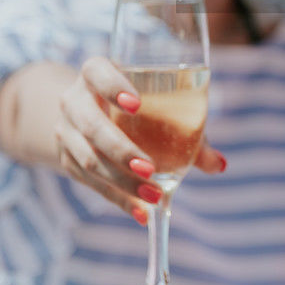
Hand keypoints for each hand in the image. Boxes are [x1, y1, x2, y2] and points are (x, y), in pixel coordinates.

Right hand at [53, 57, 225, 222]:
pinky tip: (141, 213)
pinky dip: (118, 199)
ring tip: (154, 196)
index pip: (97, 72)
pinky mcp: (66, 159)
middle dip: (121, 149)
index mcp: (95, 73)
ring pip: (89, 159)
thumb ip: (190, 129)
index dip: (113, 86)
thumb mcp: (158, 104)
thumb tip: (219, 164)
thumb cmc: (137, 104)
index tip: (137, 104)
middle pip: (91, 125)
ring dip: (122, 182)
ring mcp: (65, 131)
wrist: (87, 114)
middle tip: (150, 168)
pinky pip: (90, 183)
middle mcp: (74, 99)